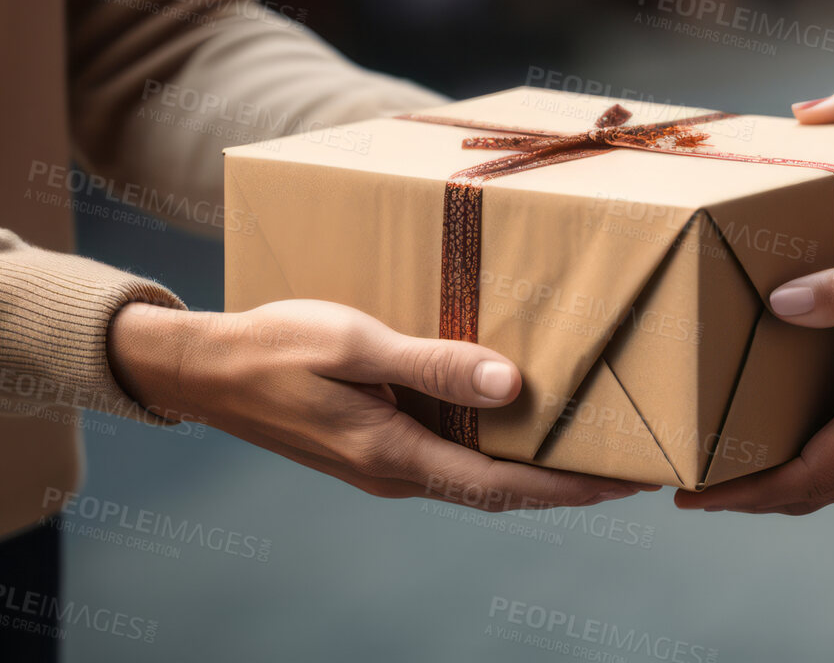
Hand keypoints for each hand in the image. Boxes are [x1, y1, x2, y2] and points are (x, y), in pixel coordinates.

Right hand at [108, 299, 655, 510]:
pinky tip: (515, 420)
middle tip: (629, 467)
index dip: (569, 488)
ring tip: (587, 444)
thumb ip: (431, 363)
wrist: (204, 370)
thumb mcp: (355, 341)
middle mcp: (395, 472)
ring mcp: (384, 465)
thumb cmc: (274, 346)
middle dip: (565, 484)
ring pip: (476, 477)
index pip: (503, 486)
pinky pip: (450, 457)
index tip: (626, 483)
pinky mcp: (374, 447)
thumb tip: (508, 385)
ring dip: (533, 469)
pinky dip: (494, 450)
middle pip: (499, 492)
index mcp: (395, 454)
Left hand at [675, 234, 833, 514]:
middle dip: (757, 498)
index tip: (695, 498)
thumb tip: (781, 302)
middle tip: (702, 493)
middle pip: (820, 491)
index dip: (747, 493)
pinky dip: (832, 472)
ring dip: (794, 488)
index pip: (808, 474)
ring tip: (746, 478)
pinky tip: (815, 449)